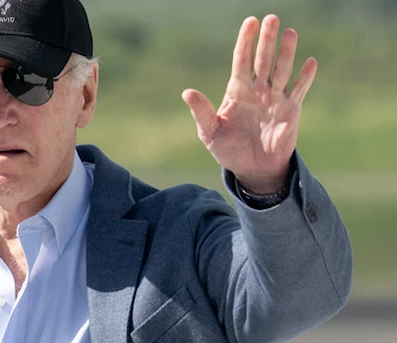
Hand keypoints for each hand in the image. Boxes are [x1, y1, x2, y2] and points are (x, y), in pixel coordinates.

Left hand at [182, 15, 316, 193]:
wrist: (252, 169)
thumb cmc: (228, 150)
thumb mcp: (209, 132)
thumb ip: (201, 112)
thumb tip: (187, 92)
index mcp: (237, 91)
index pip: (242, 60)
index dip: (245, 41)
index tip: (250, 22)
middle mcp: (257, 90)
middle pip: (263, 60)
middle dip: (267, 40)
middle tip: (271, 18)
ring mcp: (275, 98)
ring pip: (282, 70)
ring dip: (286, 52)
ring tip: (290, 33)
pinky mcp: (291, 110)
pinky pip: (298, 90)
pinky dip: (305, 77)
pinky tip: (310, 62)